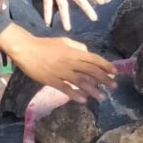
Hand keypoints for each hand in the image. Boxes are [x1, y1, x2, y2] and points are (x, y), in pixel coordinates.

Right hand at [0, 24, 114, 103]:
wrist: (27, 49)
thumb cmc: (46, 44)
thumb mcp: (65, 41)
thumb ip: (79, 47)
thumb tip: (89, 53)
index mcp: (75, 52)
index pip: (94, 59)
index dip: (106, 66)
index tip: (114, 72)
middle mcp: (70, 63)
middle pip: (91, 72)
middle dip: (104, 79)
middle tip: (114, 87)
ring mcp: (61, 72)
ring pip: (81, 82)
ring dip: (93, 90)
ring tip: (102, 97)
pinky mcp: (51, 81)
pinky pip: (65, 89)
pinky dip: (75, 95)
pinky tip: (83, 100)